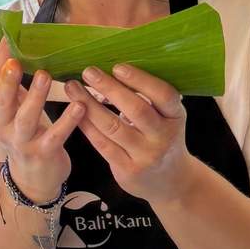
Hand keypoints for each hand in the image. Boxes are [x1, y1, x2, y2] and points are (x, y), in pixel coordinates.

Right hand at [0, 39, 82, 203]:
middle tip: (16, 60)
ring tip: (45, 75)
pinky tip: (79, 105)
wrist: (33, 179)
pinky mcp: (43, 153)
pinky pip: (55, 136)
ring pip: (26, 118)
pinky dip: (67, 121)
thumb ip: (1, 78)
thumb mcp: (8, 107)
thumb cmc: (24, 134)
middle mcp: (2, 126)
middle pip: (1, 101)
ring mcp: (21, 142)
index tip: (8, 37)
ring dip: (35, 96)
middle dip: (7, 81)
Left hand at [64, 64, 193, 203]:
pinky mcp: (128, 169)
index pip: (163, 95)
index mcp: (176, 117)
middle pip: (136, 109)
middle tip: (88, 72)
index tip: (117, 67)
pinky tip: (74, 111)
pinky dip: (86, 125)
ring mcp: (146, 155)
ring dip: (89, 105)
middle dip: (109, 88)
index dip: (140, 80)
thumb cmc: (162, 138)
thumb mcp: (166, 118)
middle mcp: (163, 136)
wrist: (170, 181)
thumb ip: (148, 99)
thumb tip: (114, 69)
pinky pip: (102, 143)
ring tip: (73, 88)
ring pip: (113, 127)